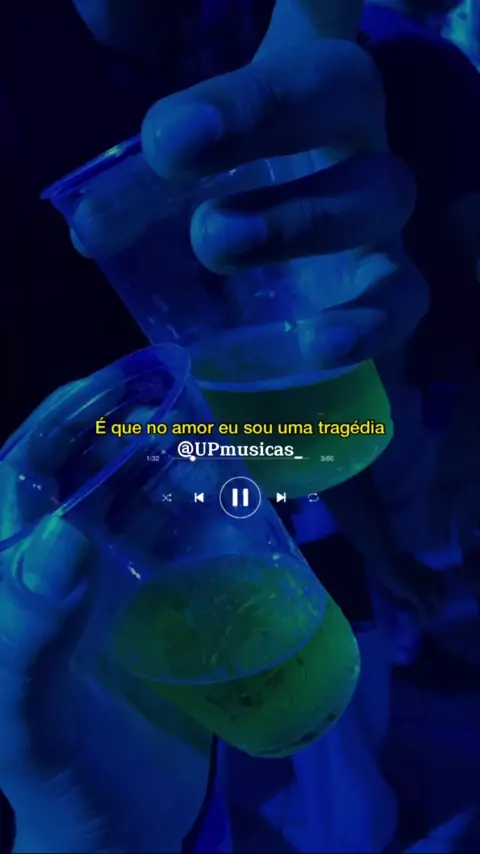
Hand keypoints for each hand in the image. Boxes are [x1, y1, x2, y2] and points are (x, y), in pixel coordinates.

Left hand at [0, 386, 211, 852]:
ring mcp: (115, 584)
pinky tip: (243, 503)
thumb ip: (26, 634)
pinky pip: (189, 541)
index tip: (122, 377)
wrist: (127, 833)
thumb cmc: (61, 780)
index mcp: (15, 575)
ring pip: (143, 498)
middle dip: (130, 431)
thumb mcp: (28, 717)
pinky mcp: (165, 607)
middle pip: (91, 472)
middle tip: (184, 406)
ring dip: (176, 466)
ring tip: (218, 449)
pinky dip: (214, 513)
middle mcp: (62, 567)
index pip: (26, 471)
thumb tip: (61, 534)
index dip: (66, 415)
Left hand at [71, 0, 426, 369]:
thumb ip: (141, 189)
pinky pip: (403, 298)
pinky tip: (318, 345)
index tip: (164, 132)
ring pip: (378, 195)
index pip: (292, 39)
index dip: (241, 78)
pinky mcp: (394, 285)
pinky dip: (368, 323)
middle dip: (261, 116)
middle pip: (341, 93)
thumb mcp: (190, 177)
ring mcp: (381, 214)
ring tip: (218, 241)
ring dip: (298, 219)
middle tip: (172, 153)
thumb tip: (87, 231)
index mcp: (304, 91)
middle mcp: (354, 135)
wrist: (299, 270)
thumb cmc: (241, 199)